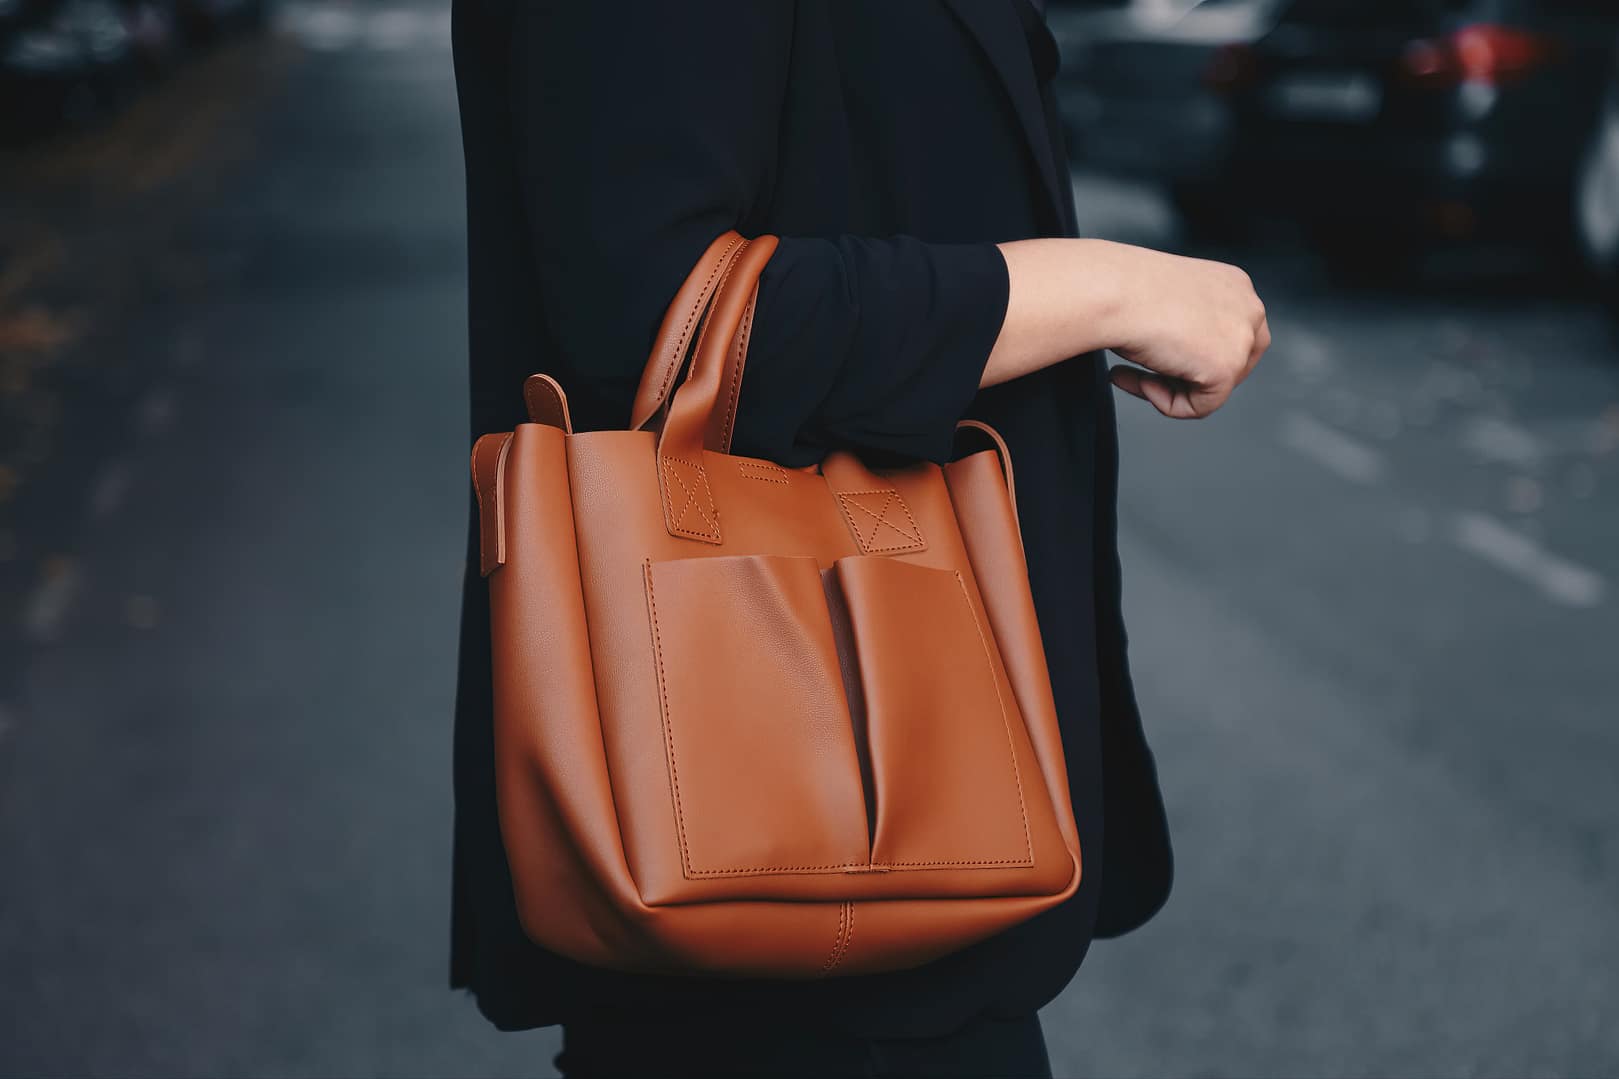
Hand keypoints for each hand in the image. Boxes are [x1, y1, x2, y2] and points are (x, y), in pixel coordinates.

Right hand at [1103, 245, 1268, 418]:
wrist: (1115, 292)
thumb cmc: (1126, 288)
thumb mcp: (1168, 299)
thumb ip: (1187, 323)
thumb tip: (1176, 353)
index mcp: (1234, 284)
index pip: (1231, 333)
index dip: (1194, 355)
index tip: (1159, 356)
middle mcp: (1247, 308)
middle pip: (1233, 363)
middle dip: (1190, 376)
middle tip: (1149, 374)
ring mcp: (1241, 339)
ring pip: (1214, 386)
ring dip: (1172, 388)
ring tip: (1137, 376)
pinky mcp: (1226, 369)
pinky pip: (1199, 407)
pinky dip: (1167, 403)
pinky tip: (1143, 380)